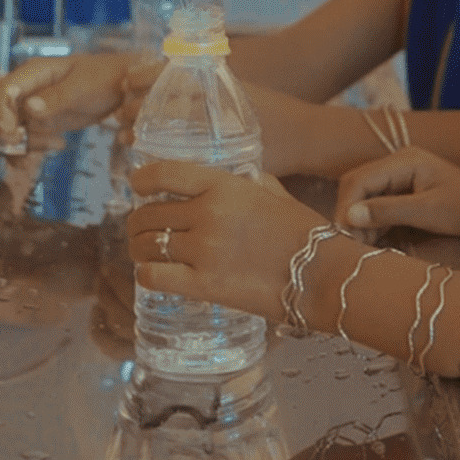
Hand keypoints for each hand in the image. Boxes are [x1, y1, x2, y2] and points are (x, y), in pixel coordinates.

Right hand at [0, 52, 163, 148]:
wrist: (123, 87)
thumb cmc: (104, 78)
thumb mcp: (83, 87)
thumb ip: (57, 98)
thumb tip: (30, 108)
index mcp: (34, 72)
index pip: (1, 90)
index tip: (11, 133)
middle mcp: (27, 87)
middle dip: (0, 128)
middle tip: (19, 143)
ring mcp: (32, 105)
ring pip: (7, 126)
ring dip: (21, 141)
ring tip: (52, 143)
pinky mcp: (41, 120)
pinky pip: (25, 136)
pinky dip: (34, 145)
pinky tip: (58, 143)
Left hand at [125, 162, 325, 321]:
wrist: (322, 275)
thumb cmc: (305, 234)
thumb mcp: (276, 194)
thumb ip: (251, 183)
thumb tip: (239, 179)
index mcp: (225, 186)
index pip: (165, 174)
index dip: (142, 179)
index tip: (136, 185)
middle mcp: (208, 214)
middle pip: (149, 214)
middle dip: (138, 222)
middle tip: (140, 230)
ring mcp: (204, 250)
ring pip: (147, 245)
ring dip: (138, 249)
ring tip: (143, 253)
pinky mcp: (204, 284)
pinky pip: (154, 277)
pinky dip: (147, 275)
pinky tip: (152, 276)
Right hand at [334, 147, 459, 243]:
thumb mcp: (428, 212)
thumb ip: (387, 211)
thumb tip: (348, 216)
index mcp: (404, 160)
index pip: (359, 180)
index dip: (346, 207)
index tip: (343, 237)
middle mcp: (400, 166)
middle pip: (359, 188)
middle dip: (351, 215)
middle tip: (351, 246)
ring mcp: (404, 182)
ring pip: (368, 201)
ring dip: (362, 224)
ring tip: (363, 250)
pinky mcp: (410, 199)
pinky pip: (381, 210)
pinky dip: (375, 227)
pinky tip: (375, 246)